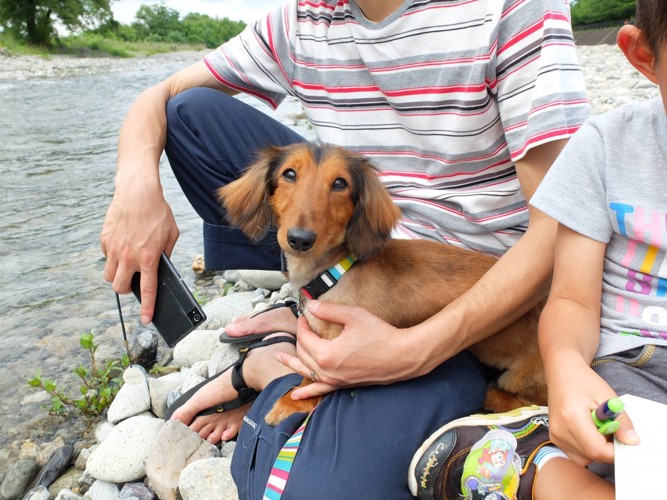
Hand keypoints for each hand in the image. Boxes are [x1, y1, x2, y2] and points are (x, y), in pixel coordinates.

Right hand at [100, 175, 178, 322]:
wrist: (138, 192)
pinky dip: (112, 256)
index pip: (147, 290)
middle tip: (132, 281)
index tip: (145, 320)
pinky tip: (122, 245)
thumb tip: (162, 266)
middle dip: (125, 290)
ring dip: (116, 275)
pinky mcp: (104, 239)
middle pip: (119, 288)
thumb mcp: (172, 234)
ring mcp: (114, 249)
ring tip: (126, 265)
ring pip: (108, 276)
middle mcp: (128, 257)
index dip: (146, 308)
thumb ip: (167, 253)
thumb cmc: (158, 212)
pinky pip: (105, 256)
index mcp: (148, 258)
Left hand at [276, 300, 420, 399]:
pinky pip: (320, 390)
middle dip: (300, 338)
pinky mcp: (343, 384)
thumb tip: (310, 306)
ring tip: (280, 357)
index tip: (305, 315)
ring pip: (307, 371)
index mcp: (327, 354)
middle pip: (304, 353)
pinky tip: (296, 395)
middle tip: (304, 326)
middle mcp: (327, 370)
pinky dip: (306, 392)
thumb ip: (329, 310)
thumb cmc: (380, 334)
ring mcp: (335, 380)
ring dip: (293, 363)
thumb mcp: (353, 316)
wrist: (402, 356)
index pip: (305, 338)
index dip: (302, 324)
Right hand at [547, 366, 639, 465]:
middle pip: (592, 455)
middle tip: (610, 427)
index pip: (597, 450)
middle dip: (608, 448)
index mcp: (572, 417)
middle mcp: (559, 430)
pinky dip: (587, 447)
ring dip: (597, 448)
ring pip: (585, 457)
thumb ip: (621, 421)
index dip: (615, 450)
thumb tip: (632, 442)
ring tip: (597, 427)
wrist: (562, 373)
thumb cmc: (584, 381)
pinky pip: (577, 454)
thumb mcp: (608, 397)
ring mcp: (555, 436)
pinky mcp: (555, 438)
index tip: (625, 441)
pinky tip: (588, 430)